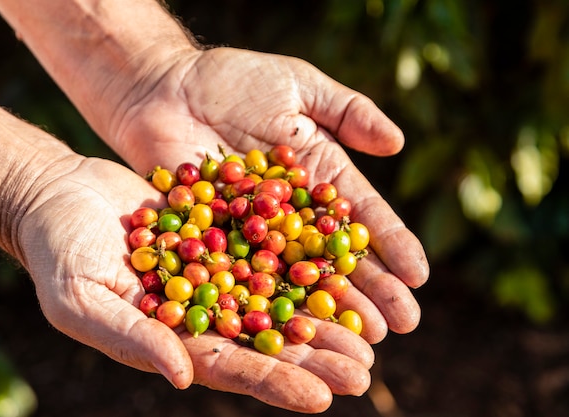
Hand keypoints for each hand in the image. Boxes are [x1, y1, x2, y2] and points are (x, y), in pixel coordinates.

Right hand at [17, 155, 373, 412]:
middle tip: (364, 372)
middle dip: (315, 358)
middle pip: (266, 339)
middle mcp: (203, 310)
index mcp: (173, 339)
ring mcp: (217, 270)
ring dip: (321, 313)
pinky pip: (268, 245)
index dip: (276, 384)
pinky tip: (341, 262)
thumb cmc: (58, 254)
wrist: (59, 195)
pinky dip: (303, 255)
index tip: (323, 398)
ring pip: (278, 296)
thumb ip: (131, 338)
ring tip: (369, 331)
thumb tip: (180, 377)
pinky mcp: (222, 230)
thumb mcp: (82, 299)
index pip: (232, 368)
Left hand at [109, 47, 429, 342]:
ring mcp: (252, 232)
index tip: (419, 276)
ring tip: (356, 341)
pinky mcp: (211, 241)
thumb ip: (348, 112)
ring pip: (294, 275)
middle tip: (400, 327)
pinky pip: (241, 274)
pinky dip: (262, 301)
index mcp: (318, 176)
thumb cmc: (234, 80)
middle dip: (368, 291)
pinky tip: (287, 329)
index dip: (391, 245)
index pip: (361, 216)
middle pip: (333, 256)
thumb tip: (399, 144)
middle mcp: (291, 213)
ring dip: (324, 308)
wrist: (164, 87)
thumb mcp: (299, 86)